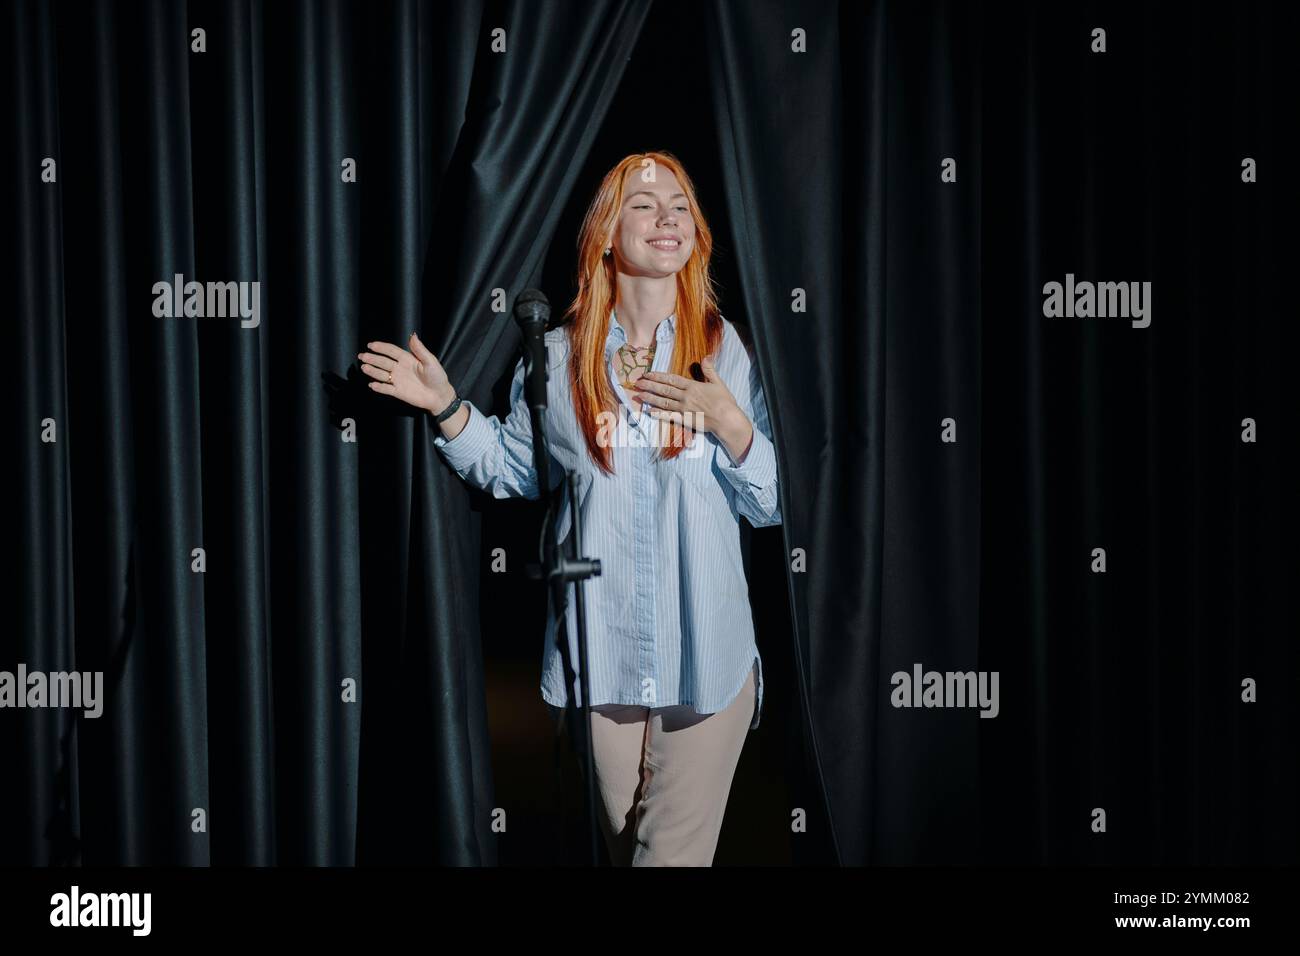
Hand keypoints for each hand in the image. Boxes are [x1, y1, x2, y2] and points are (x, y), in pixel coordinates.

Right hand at [358, 332, 454, 413]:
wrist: (440, 396)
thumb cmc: (437, 377)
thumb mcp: (430, 361)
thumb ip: (420, 349)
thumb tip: (412, 335)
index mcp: (407, 359)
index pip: (391, 351)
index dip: (381, 347)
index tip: (371, 345)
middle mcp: (400, 368)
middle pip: (383, 362)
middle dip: (372, 358)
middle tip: (362, 355)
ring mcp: (398, 380)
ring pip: (382, 374)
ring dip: (372, 371)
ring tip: (363, 367)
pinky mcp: (398, 392)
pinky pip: (386, 389)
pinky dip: (378, 387)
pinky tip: (371, 384)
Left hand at [632, 356, 753, 461]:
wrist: (727, 419)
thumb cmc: (724, 401)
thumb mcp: (718, 382)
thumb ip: (709, 369)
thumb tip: (706, 356)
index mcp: (692, 386)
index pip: (671, 379)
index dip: (658, 376)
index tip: (648, 374)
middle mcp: (685, 396)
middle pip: (664, 390)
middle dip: (649, 385)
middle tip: (637, 383)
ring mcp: (683, 409)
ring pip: (663, 402)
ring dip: (650, 398)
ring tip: (639, 395)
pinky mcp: (684, 420)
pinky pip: (668, 416)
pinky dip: (658, 414)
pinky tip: (649, 411)